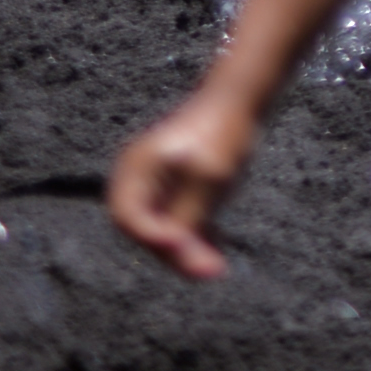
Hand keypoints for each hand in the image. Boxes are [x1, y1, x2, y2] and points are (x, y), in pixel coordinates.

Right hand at [108, 86, 260, 278]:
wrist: (241, 99)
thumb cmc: (223, 132)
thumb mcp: (208, 178)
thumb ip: (190, 219)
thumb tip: (182, 261)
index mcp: (135, 169)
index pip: (129, 217)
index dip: (152, 238)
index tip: (182, 247)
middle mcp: (139, 180)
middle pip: (147, 230)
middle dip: (176, 252)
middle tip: (210, 271)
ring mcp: (156, 186)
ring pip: (165, 230)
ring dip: (189, 250)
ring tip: (217, 268)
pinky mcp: (176, 191)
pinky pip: (180, 222)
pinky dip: (198, 236)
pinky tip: (219, 249)